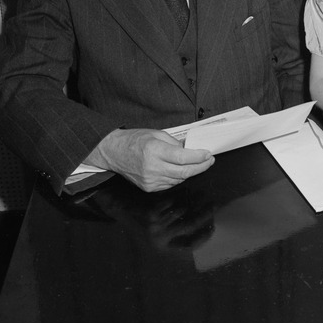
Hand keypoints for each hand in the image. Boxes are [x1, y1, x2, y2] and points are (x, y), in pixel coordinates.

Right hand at [89, 128, 214, 191]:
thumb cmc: (134, 140)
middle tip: (209, 161)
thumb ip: (175, 143)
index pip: (183, 158)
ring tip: (197, 164)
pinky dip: (178, 178)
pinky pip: (170, 184)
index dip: (199, 157)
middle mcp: (152, 167)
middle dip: (201, 167)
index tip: (208, 154)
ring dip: (190, 172)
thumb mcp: (156, 134)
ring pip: (179, 180)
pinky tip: (181, 170)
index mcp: (154, 151)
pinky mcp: (149, 187)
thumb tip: (191, 150)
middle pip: (184, 172)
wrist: (114, 152)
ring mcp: (150, 180)